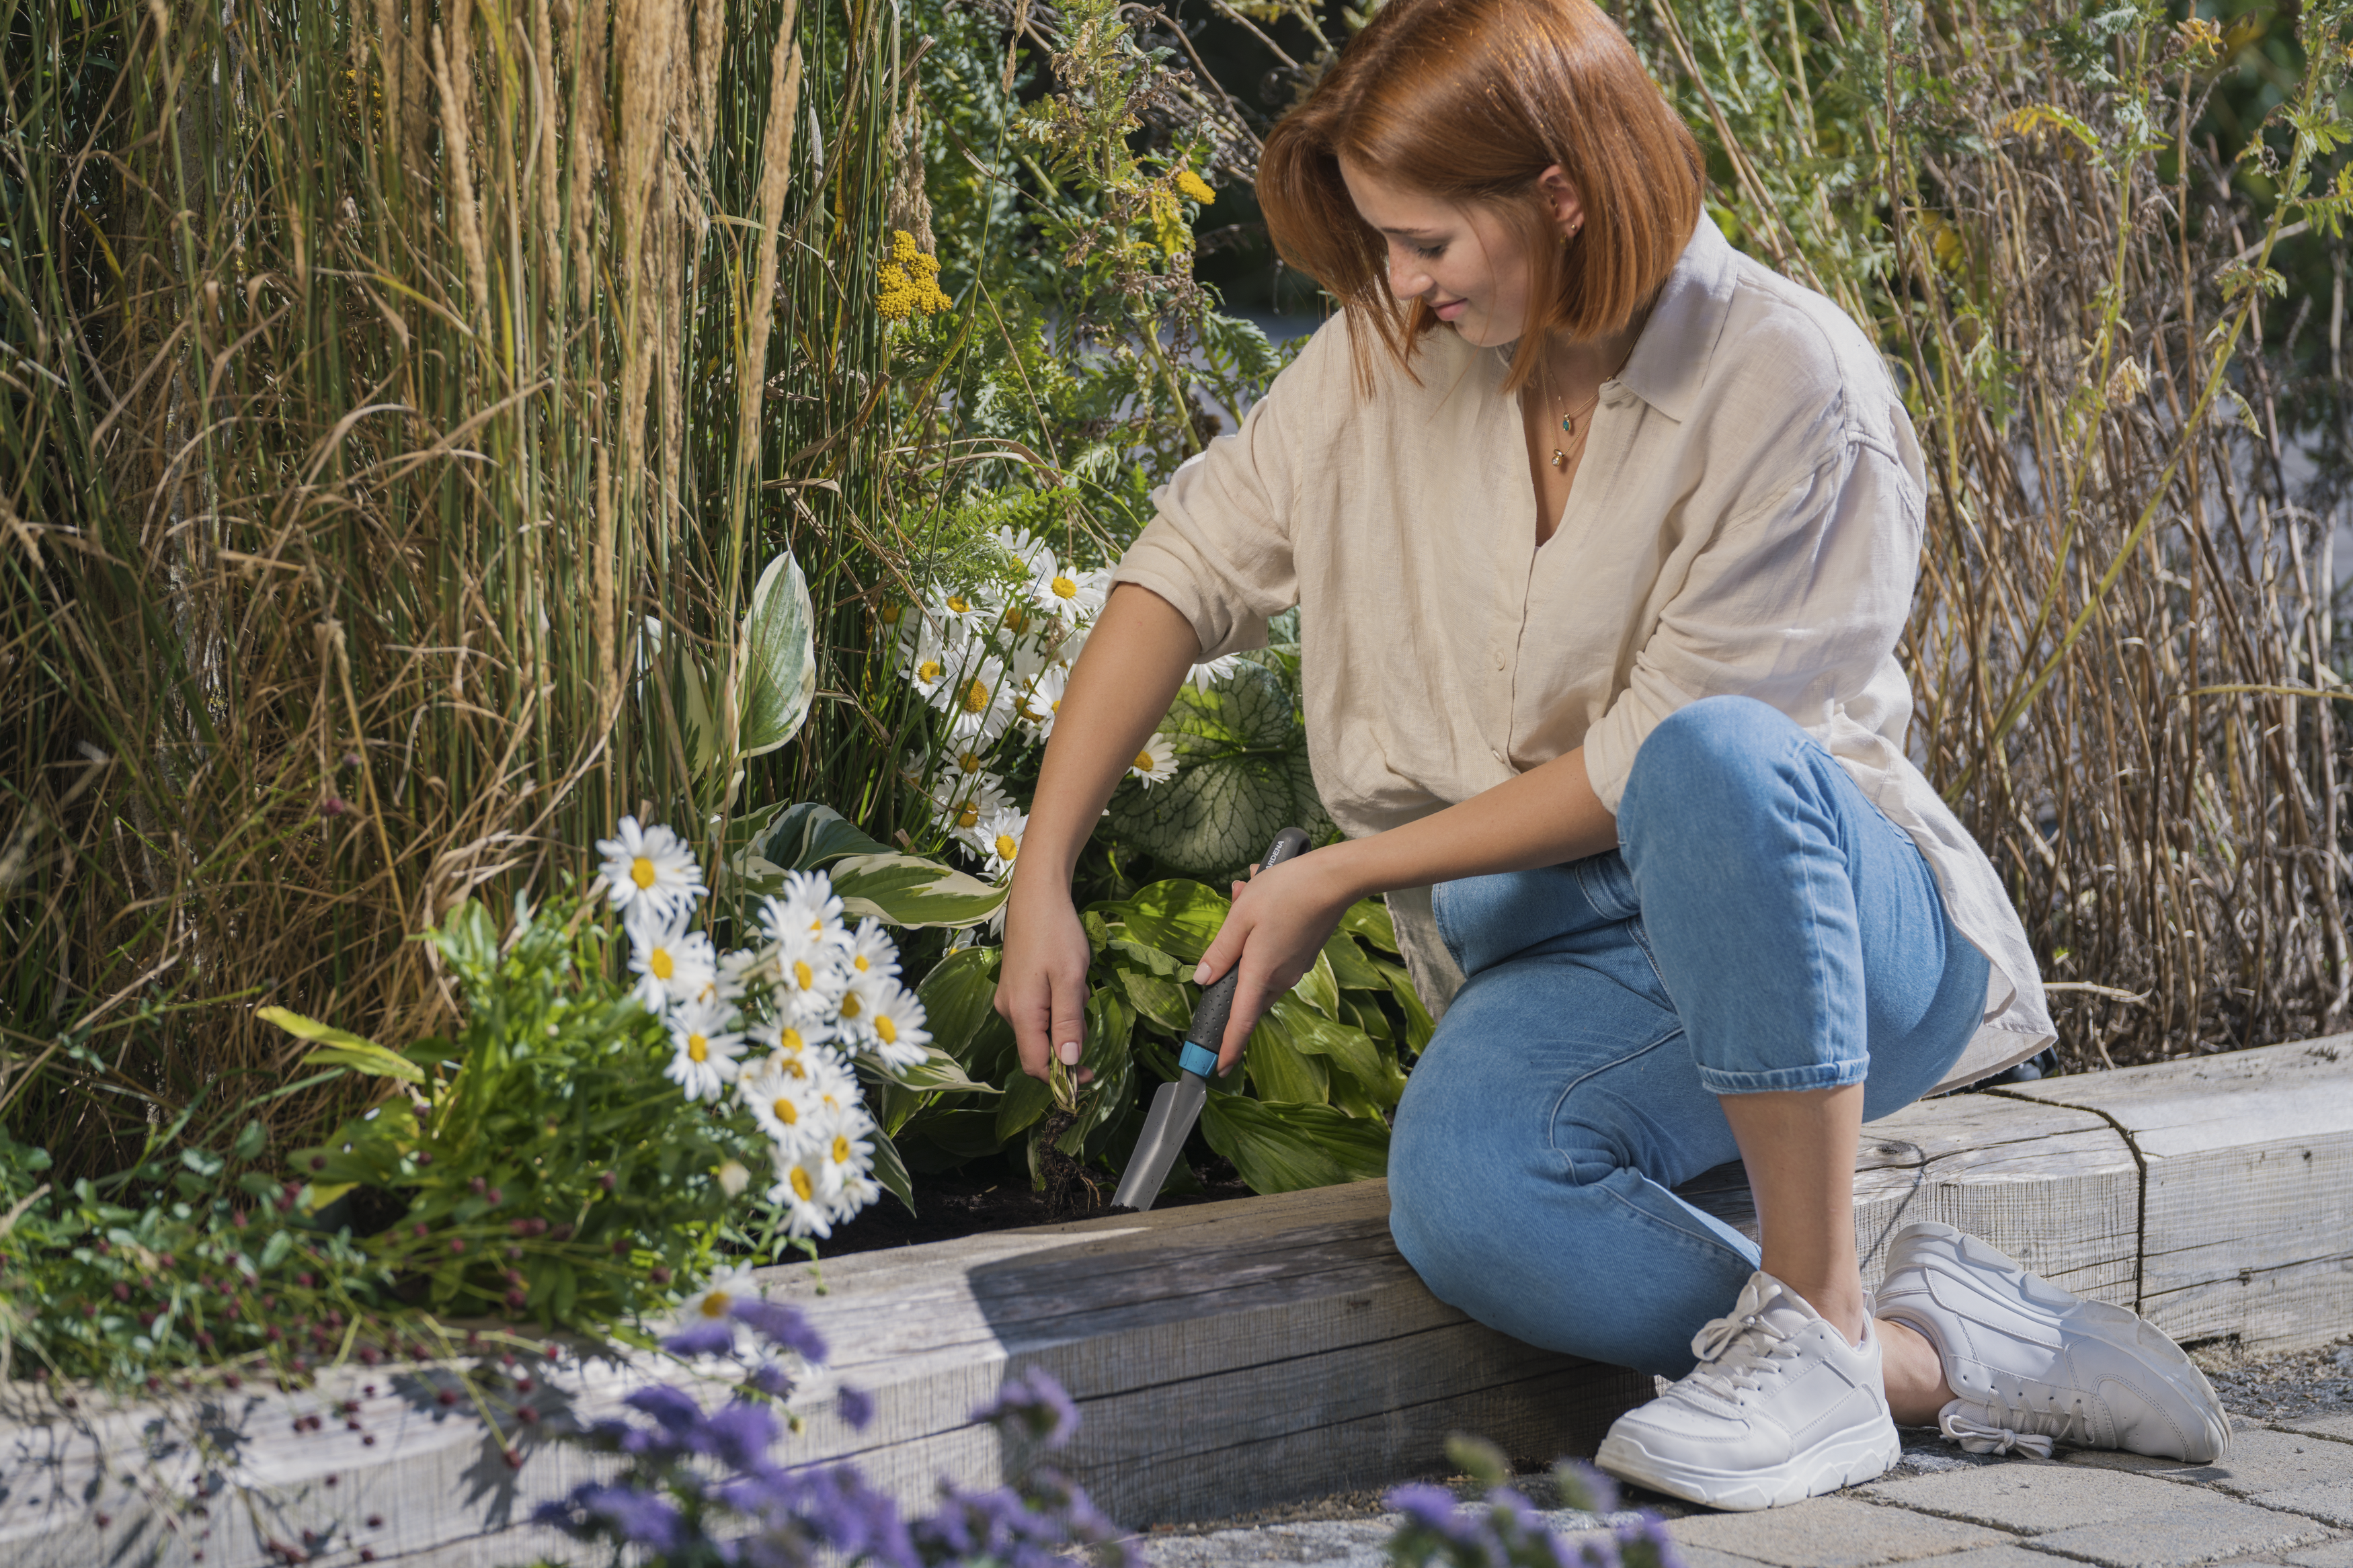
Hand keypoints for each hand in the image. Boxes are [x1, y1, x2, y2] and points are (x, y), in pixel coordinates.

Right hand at [995, 878, 1095, 1084]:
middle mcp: (1009, 1011)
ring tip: (1077, 986)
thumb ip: (1069, 1024)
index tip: (1091, 1074)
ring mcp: (1010, 998)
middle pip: (1039, 1048)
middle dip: (1068, 1039)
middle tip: (1086, 1008)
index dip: (1063, 1078)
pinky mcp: (1015, 988)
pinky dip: (1058, 1004)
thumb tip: (1070, 1063)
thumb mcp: (1070, 980)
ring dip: (1066, 1019)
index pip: (1036, 1066)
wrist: (1037, 895)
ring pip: (1041, 1028)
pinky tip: (1068, 979)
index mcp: (1022, 1013)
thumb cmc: (1056, 934)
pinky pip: (1039, 1011)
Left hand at [1192, 845, 1360, 1070]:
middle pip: (1248, 993)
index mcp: (1261, 974)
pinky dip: (1261, 936)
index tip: (1219, 1068)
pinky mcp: (1305, 954)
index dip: (1229, 1047)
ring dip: (1246, 943)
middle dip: (1232, 967)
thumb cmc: (1284, 892)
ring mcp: (1296, 967)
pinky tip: (1259, 898)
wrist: (1334, 879)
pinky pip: (1274, 956)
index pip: (1241, 1021)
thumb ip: (1220, 950)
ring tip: (1243, 895)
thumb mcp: (1240, 917)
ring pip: (1260, 970)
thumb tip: (1202, 979)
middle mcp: (1281, 978)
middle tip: (1229, 917)